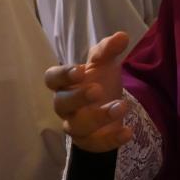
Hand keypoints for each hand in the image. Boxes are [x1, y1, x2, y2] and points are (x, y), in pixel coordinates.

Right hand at [44, 32, 132, 152]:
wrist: (108, 112)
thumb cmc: (99, 83)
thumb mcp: (104, 64)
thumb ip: (108, 50)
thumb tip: (122, 36)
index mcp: (65, 83)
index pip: (52, 79)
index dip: (62, 75)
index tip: (79, 70)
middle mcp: (65, 106)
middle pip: (61, 103)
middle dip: (78, 97)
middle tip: (97, 90)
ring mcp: (75, 126)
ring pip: (77, 126)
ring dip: (99, 117)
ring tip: (121, 106)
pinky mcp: (89, 142)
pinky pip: (95, 144)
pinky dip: (111, 139)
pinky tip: (127, 131)